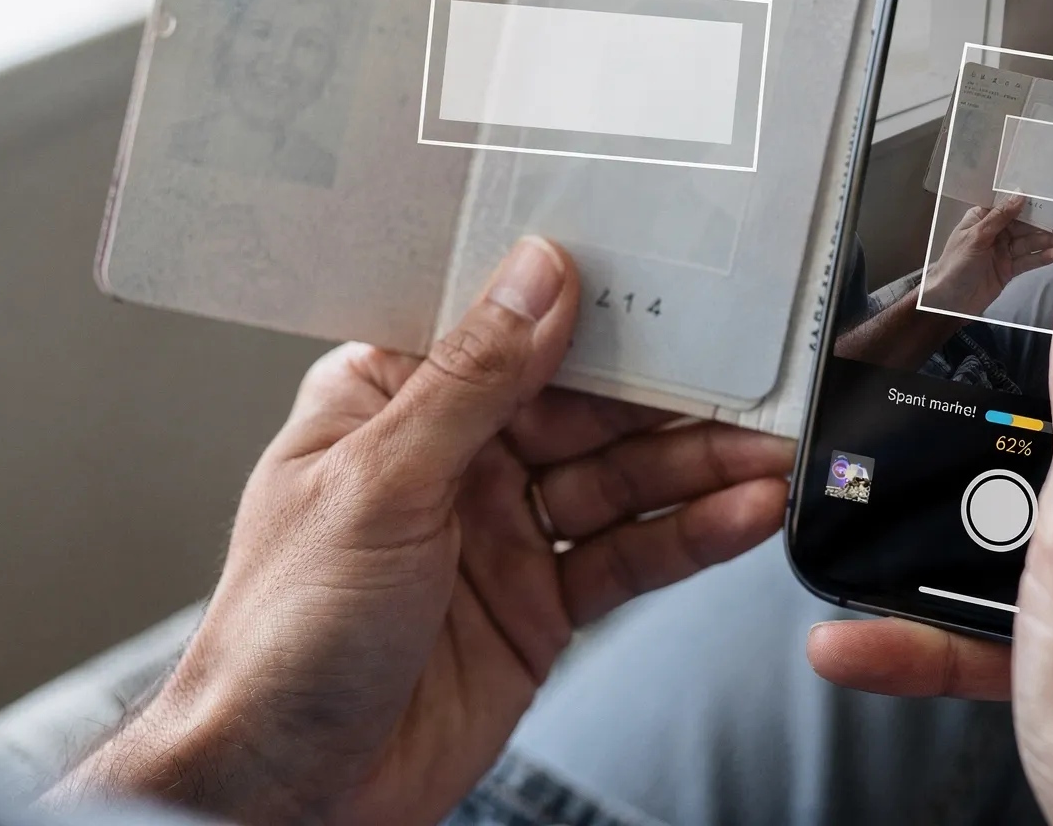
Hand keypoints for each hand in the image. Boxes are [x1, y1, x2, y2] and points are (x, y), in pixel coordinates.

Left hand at [54, 237, 791, 824]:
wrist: (288, 791)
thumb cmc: (280, 639)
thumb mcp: (378, 484)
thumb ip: (472, 380)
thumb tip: (537, 277)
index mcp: (390, 403)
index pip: (506, 332)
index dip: (590, 308)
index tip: (673, 286)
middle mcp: (452, 458)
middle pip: (585, 406)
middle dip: (672, 395)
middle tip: (756, 379)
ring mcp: (501, 532)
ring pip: (622, 479)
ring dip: (700, 466)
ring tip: (772, 453)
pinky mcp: (541, 605)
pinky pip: (629, 556)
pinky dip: (692, 535)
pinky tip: (743, 514)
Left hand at [922, 195, 1052, 315]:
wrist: (949, 302)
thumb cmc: (955, 265)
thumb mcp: (976, 237)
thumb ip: (999, 217)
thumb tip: (1018, 195)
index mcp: (981, 220)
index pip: (1006, 207)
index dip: (1025, 204)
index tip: (1047, 199)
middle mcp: (993, 233)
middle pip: (1021, 226)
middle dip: (1041, 225)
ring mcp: (1002, 252)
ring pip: (1027, 244)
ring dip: (1044, 242)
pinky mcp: (1008, 269)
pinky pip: (1027, 261)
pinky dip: (1040, 258)